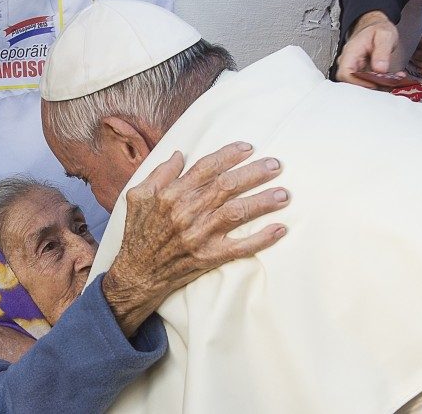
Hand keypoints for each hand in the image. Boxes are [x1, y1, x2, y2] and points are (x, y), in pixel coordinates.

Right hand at [103, 142, 288, 335]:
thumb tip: (179, 154)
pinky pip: (240, 247)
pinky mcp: (208, 257)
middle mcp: (187, 212)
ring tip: (284, 194)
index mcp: (171, 194)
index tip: (249, 148)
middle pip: (227, 186)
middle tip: (276, 165)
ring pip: (237, 212)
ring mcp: (199, 235)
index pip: (206, 168)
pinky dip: (261, 239)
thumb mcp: (137, 196)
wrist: (136, 273)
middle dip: (254, 173)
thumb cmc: (138, 233)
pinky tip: (279, 229)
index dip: (229, 155)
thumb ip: (159, 173)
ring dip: (263, 201)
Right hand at [336, 10, 400, 88]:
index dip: (357, 82)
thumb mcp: (385, 35)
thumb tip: (380, 68)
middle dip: (366, 87)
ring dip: (373, 87)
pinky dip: (377, 84)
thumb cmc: (377, 29)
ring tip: (389, 83)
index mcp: (351, 52)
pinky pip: (365, 83)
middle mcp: (349, 62)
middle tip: (383, 86)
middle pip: (348, 82)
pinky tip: (389, 81)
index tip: (373, 84)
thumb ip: (382, 51)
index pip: (345, 73)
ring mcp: (354, 69)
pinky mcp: (360, 73)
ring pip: (357, 85)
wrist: (376, 28)